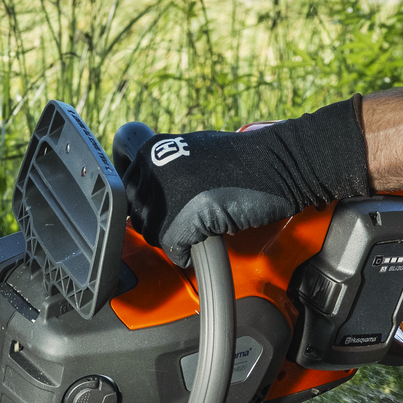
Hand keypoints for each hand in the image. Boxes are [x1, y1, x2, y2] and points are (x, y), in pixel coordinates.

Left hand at [116, 100, 372, 258]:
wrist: (281, 164)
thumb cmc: (243, 162)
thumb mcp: (193, 153)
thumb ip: (164, 171)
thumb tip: (142, 200)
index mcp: (152, 148)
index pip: (121, 186)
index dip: (139, 203)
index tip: (152, 211)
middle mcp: (154, 165)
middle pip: (136, 213)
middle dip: (156, 224)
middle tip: (184, 224)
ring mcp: (169, 189)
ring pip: (152, 232)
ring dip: (172, 238)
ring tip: (196, 230)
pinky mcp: (187, 214)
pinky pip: (173, 248)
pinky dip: (186, 254)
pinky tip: (202, 244)